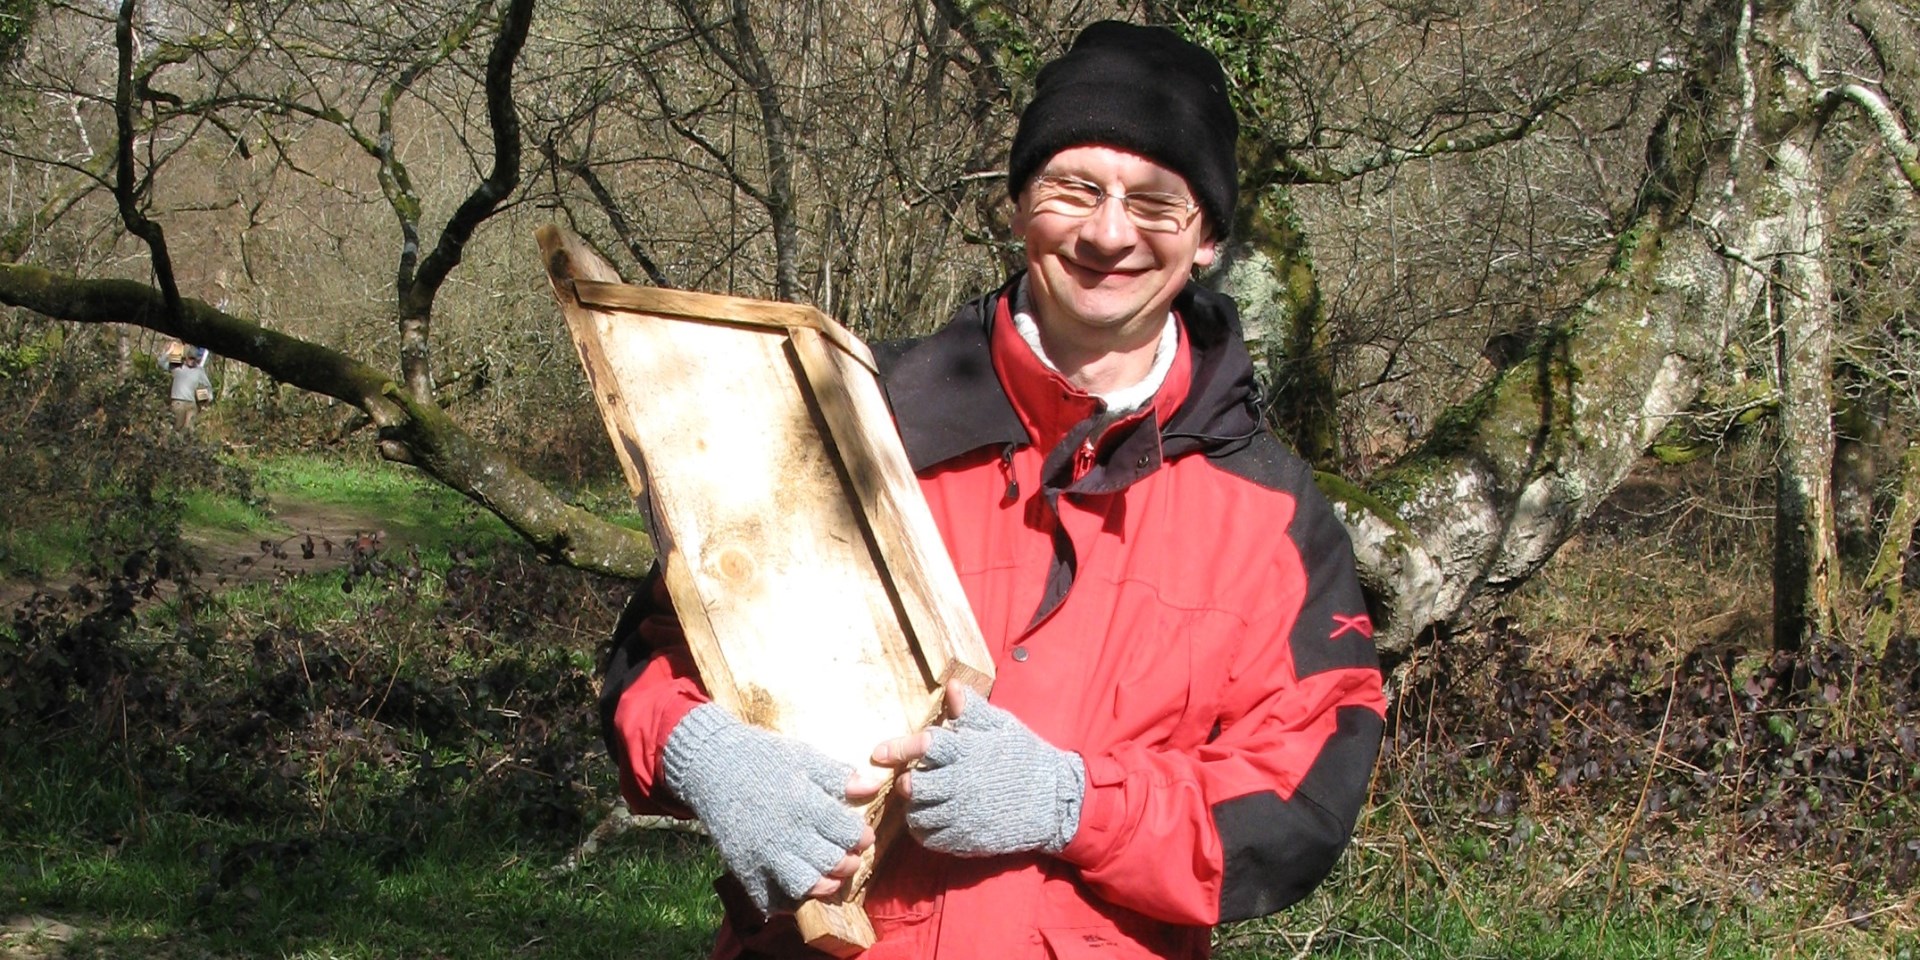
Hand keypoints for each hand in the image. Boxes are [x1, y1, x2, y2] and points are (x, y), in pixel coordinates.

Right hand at [663, 703, 873, 914]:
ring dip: (824, 884)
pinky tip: (798, 885)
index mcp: (803, 804)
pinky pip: (772, 899)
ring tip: (828, 874)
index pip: (846, 833)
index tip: (861, 835)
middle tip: (848, 855)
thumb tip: (872, 786)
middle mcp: (784, 834)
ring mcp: (763, 856)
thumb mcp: (802, 757)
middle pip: (831, 863)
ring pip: (805, 886)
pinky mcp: (744, 870)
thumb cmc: (762, 758)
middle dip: (848, 862)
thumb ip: (837, 776)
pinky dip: (789, 900)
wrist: (711, 766)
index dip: (860, 837)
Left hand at [855, 683, 1084, 856]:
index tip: (879, 753)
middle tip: (912, 781)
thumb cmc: (1027, 757)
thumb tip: (952, 687)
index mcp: (968, 752)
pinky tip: (935, 822)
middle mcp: (962, 784)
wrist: (1056, 801)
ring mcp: (965, 815)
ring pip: (919, 816)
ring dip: (915, 809)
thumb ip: (973, 711)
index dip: (898, 748)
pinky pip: (933, 840)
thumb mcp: (1003, 727)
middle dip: (908, 783)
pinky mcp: (969, 840)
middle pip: (915, 787)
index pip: (925, 746)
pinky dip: (927, 832)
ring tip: (924, 802)